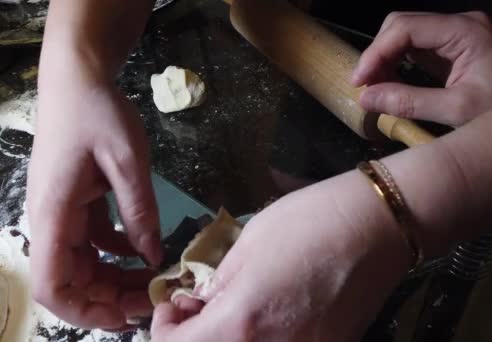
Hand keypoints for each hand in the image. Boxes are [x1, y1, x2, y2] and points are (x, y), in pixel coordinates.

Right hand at [26, 74, 161, 328]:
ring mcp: (61, 211)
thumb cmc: (98, 113)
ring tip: (153, 281)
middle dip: (108, 297)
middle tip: (152, 299)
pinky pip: (92, 240)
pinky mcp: (75, 202)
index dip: (81, 311)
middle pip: (70, 279)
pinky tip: (143, 249)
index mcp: (53, 214)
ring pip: (82, 262)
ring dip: (114, 277)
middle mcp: (50, 219)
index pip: (50, 283)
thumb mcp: (127, 162)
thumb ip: (139, 212)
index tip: (122, 318)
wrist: (79, 79)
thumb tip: (153, 257)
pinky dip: (116, 250)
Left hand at [151, 171, 410, 340]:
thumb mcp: (248, 243)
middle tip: (201, 309)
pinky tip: (272, 316)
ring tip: (238, 311)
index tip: (177, 304)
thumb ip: (217, 285)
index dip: (165, 329)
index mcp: (241, 324)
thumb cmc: (309, 223)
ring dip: (228, 340)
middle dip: (195, 338)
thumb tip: (200, 307)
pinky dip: (263, 340)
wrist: (378, 228)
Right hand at [352, 11, 491, 125]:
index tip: (359, 81)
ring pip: (408, 35)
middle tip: (366, 87)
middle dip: (379, 53)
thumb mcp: (455, 111)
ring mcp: (460, 35)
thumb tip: (366, 98)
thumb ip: (408, 102)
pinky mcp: (457, 49)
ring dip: (387, 59)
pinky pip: (419, 48)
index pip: (406, 28)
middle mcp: (462, 25)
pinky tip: (392, 84)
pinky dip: (400, 64)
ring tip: (377, 89)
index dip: (376, 52)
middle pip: (403, 25)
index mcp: (466, 31)